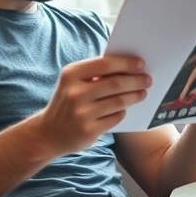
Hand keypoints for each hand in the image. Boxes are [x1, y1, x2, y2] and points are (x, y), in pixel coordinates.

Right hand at [35, 55, 149, 154]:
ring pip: (119, 102)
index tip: (141, 64)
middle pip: (116, 83)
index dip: (126, 63)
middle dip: (136, 80)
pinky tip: (124, 109)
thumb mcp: (72, 82)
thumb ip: (94, 73)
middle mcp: (74, 93)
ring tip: (142, 93)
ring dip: (135, 96)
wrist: (48, 133)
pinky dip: (122, 112)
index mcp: (71, 75)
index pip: (105, 64)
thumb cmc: (67, 102)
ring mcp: (81, 113)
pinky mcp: (88, 130)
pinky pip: (115, 117)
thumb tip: (127, 65)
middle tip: (147, 80)